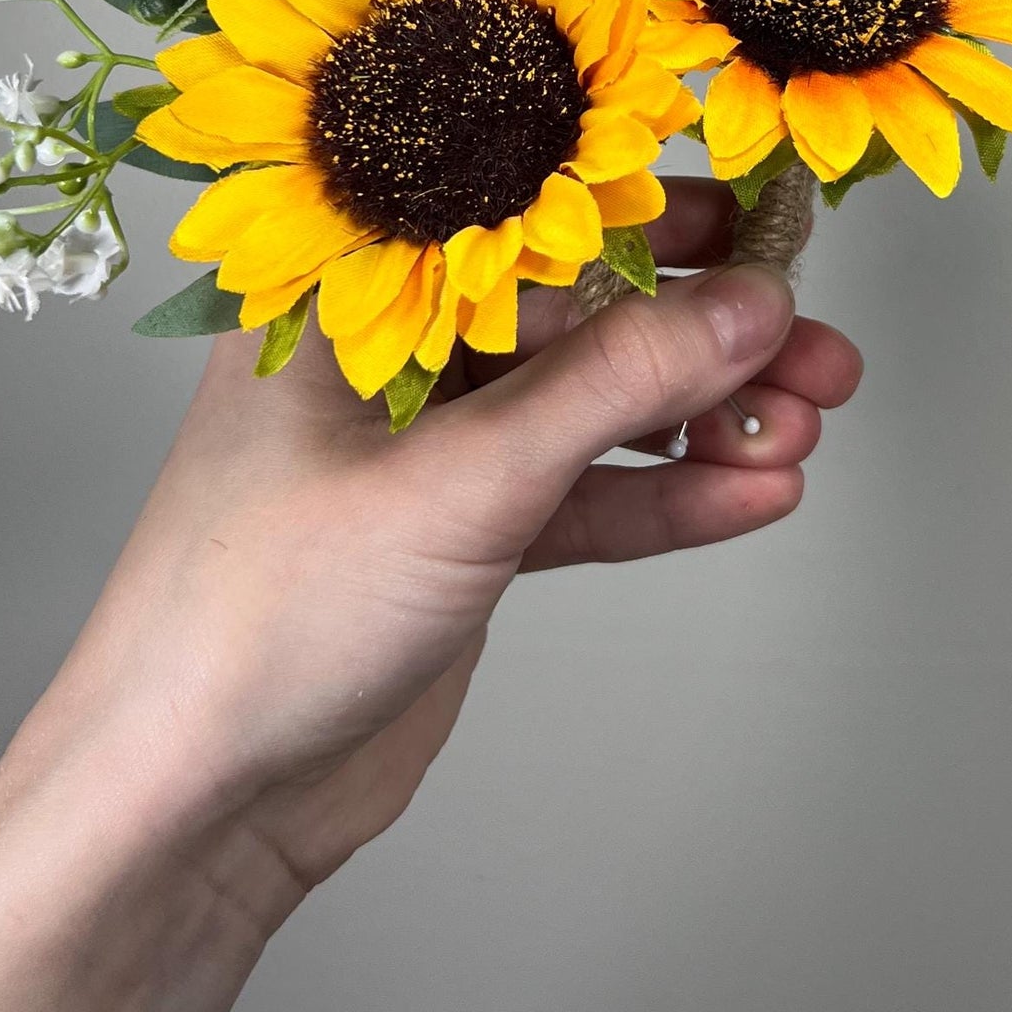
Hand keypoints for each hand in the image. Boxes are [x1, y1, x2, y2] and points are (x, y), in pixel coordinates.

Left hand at [44, 178, 862, 922]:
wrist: (194, 801)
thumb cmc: (259, 613)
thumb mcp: (457, 480)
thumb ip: (613, 386)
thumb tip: (747, 304)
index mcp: (347, 294)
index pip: (520, 211)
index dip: (653, 210)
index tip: (768, 217)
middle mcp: (386, 355)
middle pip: (575, 312)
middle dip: (702, 330)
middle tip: (817, 339)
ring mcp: (425, 451)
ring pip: (592, 409)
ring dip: (702, 419)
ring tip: (808, 424)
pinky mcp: (460, 540)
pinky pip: (584, 497)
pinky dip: (667, 496)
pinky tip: (756, 493)